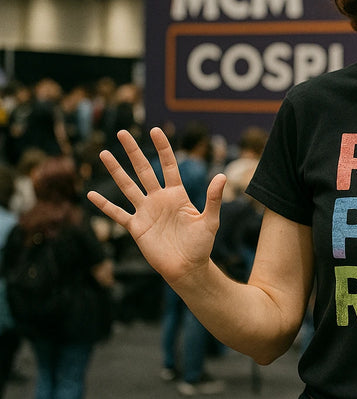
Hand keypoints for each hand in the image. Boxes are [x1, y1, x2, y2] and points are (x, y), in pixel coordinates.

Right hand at [87, 127, 226, 284]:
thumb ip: (214, 198)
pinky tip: (91, 194)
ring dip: (116, 170)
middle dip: (134, 151)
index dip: (162, 148)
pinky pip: (117, 213)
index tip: (155, 130)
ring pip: (127, 186)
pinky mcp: (136, 227)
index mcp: (177, 194)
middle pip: (143, 170)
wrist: (187, 268)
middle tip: (123, 132)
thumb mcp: (210, 220)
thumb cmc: (201, 245)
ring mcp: (146, 211)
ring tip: (104, 153)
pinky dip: (104, 205)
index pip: (168, 165)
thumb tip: (222, 176)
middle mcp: (159, 199)